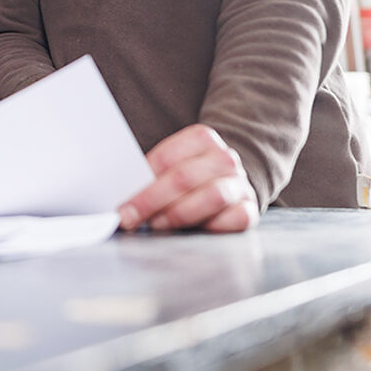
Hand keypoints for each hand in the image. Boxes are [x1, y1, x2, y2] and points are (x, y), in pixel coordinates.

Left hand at [118, 124, 258, 233]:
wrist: (230, 184)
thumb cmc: (190, 177)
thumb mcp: (171, 167)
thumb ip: (149, 176)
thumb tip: (120, 196)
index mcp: (202, 138)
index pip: (167, 158)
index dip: (141, 183)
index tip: (121, 204)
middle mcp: (224, 158)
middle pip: (184, 178)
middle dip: (150, 201)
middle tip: (129, 219)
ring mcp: (240, 183)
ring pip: (211, 196)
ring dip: (178, 214)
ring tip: (157, 224)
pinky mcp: (250, 209)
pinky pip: (233, 218)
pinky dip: (211, 226)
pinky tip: (193, 231)